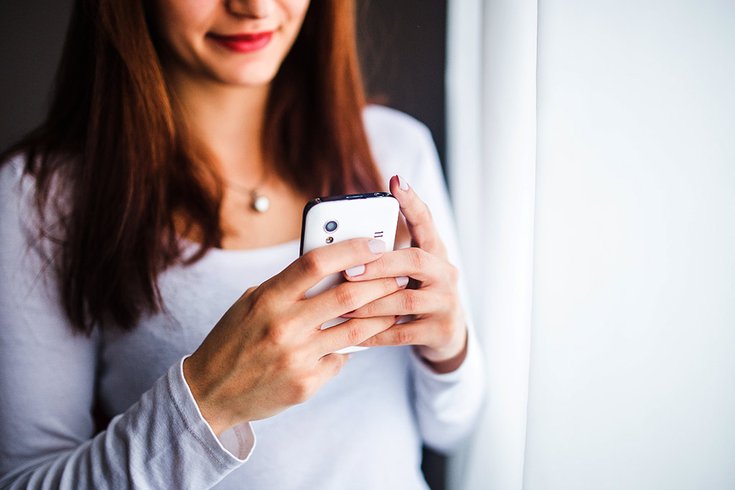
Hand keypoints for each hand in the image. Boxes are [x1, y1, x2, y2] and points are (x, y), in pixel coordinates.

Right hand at [183, 238, 405, 434]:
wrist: (210, 393)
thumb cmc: (233, 340)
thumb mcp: (251, 303)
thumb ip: (287, 286)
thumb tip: (332, 267)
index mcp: (268, 298)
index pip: (316, 263)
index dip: (351, 249)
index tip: (375, 243)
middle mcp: (284, 326)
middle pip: (347, 295)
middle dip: (381, 281)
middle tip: (399, 273)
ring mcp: (297, 357)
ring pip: (355, 330)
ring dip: (381, 315)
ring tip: (396, 304)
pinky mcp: (306, 383)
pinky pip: (341, 359)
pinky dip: (352, 348)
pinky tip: (362, 340)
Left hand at [342, 175, 468, 372]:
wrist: (446, 334)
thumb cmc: (415, 294)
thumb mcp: (407, 272)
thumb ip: (385, 257)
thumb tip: (340, 245)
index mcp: (435, 252)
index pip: (426, 222)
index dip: (412, 202)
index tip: (396, 181)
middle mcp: (446, 273)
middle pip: (416, 261)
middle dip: (379, 265)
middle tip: (348, 270)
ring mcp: (446, 303)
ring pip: (405, 300)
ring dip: (370, 303)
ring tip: (342, 305)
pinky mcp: (440, 330)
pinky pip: (402, 333)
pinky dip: (375, 333)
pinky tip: (353, 334)